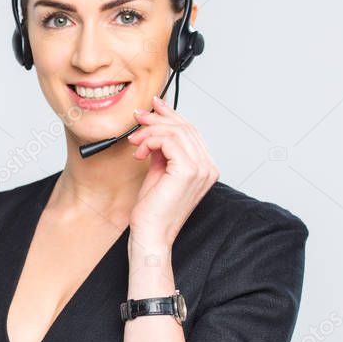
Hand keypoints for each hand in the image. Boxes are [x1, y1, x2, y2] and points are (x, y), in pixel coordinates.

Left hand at [125, 95, 218, 245]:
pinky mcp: (188, 171)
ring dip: (150, 130)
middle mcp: (208, 167)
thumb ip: (161, 150)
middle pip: (186, 127)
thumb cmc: (152, 211)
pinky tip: (140, 151)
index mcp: (204, 168)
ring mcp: (201, 169)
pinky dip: (150, 140)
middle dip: (158, 118)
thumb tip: (155, 128)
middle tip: (138, 117)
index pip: (191, 131)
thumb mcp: (158, 172)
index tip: (153, 106)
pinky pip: (169, 140)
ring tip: (134, 141)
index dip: (171, 115)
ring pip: (177, 131)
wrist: (151, 235)